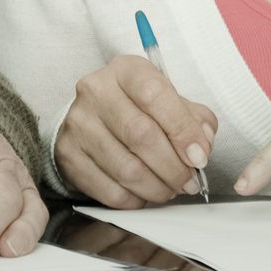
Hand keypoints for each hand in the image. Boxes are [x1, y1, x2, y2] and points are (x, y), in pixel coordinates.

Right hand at [55, 54, 217, 207]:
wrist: (90, 119)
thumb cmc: (137, 108)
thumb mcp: (167, 99)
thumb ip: (193, 117)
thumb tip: (202, 144)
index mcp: (125, 70)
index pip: (154, 95)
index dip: (182, 129)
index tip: (200, 156)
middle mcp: (96, 92)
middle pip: (141, 135)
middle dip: (174, 167)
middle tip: (189, 181)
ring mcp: (78, 124)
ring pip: (127, 169)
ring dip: (158, 188)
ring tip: (171, 189)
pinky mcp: (68, 156)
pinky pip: (110, 191)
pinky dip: (136, 200)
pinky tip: (145, 193)